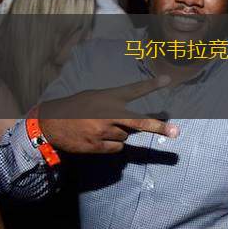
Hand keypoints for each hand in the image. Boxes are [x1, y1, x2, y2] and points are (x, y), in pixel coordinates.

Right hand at [38, 76, 177, 153]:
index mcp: (109, 98)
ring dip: (119, 134)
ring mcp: (104, 131)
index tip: (167, 79)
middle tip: (176, 131)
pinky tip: (98, 138)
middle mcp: (109, 114)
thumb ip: (114, 106)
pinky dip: (112, 145)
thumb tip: (132, 123)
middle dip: (159, 127)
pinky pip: (116, 148)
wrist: (50, 123)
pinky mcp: (98, 146)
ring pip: (126, 136)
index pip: (134, 90)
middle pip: (139, 122)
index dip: (151, 85)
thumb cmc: (76, 107)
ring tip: (100, 128)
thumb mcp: (95, 98)